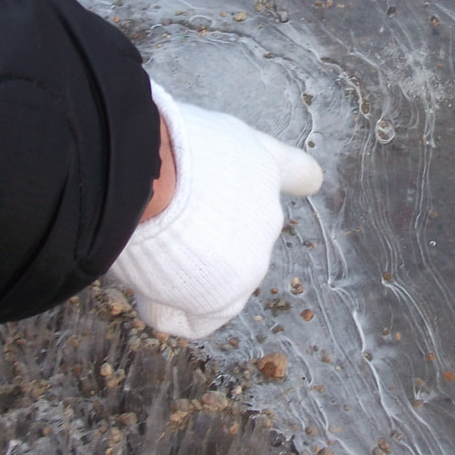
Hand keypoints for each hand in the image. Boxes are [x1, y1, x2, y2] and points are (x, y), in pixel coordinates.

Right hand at [108, 81, 322, 337]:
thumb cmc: (159, 147)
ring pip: (209, 276)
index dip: (298, 178)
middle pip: (236, 235)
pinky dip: (165, 309)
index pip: (296, 171)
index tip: (310, 183)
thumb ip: (204, 166)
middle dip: (198, 236)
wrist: (152, 179)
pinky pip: (194, 318)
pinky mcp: (226, 296)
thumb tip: (177, 196)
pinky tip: (145, 291)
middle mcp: (266, 211)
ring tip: (145, 244)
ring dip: (178, 269)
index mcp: (261, 163)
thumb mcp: (191, 135)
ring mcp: (252, 258)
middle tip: (155, 219)